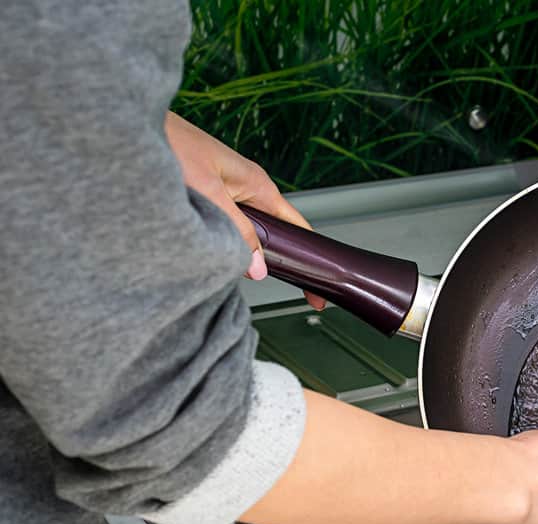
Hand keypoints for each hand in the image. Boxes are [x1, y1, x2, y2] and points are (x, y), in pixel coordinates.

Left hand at [164, 112, 324, 308]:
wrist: (125, 121)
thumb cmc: (168, 143)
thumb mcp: (208, 193)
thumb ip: (236, 231)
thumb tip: (258, 268)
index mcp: (257, 183)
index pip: (297, 228)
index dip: (310, 259)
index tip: (317, 291)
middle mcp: (246, 186)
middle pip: (274, 232)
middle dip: (280, 262)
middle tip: (286, 293)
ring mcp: (226, 189)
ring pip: (247, 231)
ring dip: (246, 253)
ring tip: (245, 278)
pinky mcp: (204, 192)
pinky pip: (226, 225)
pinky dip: (225, 243)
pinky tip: (213, 256)